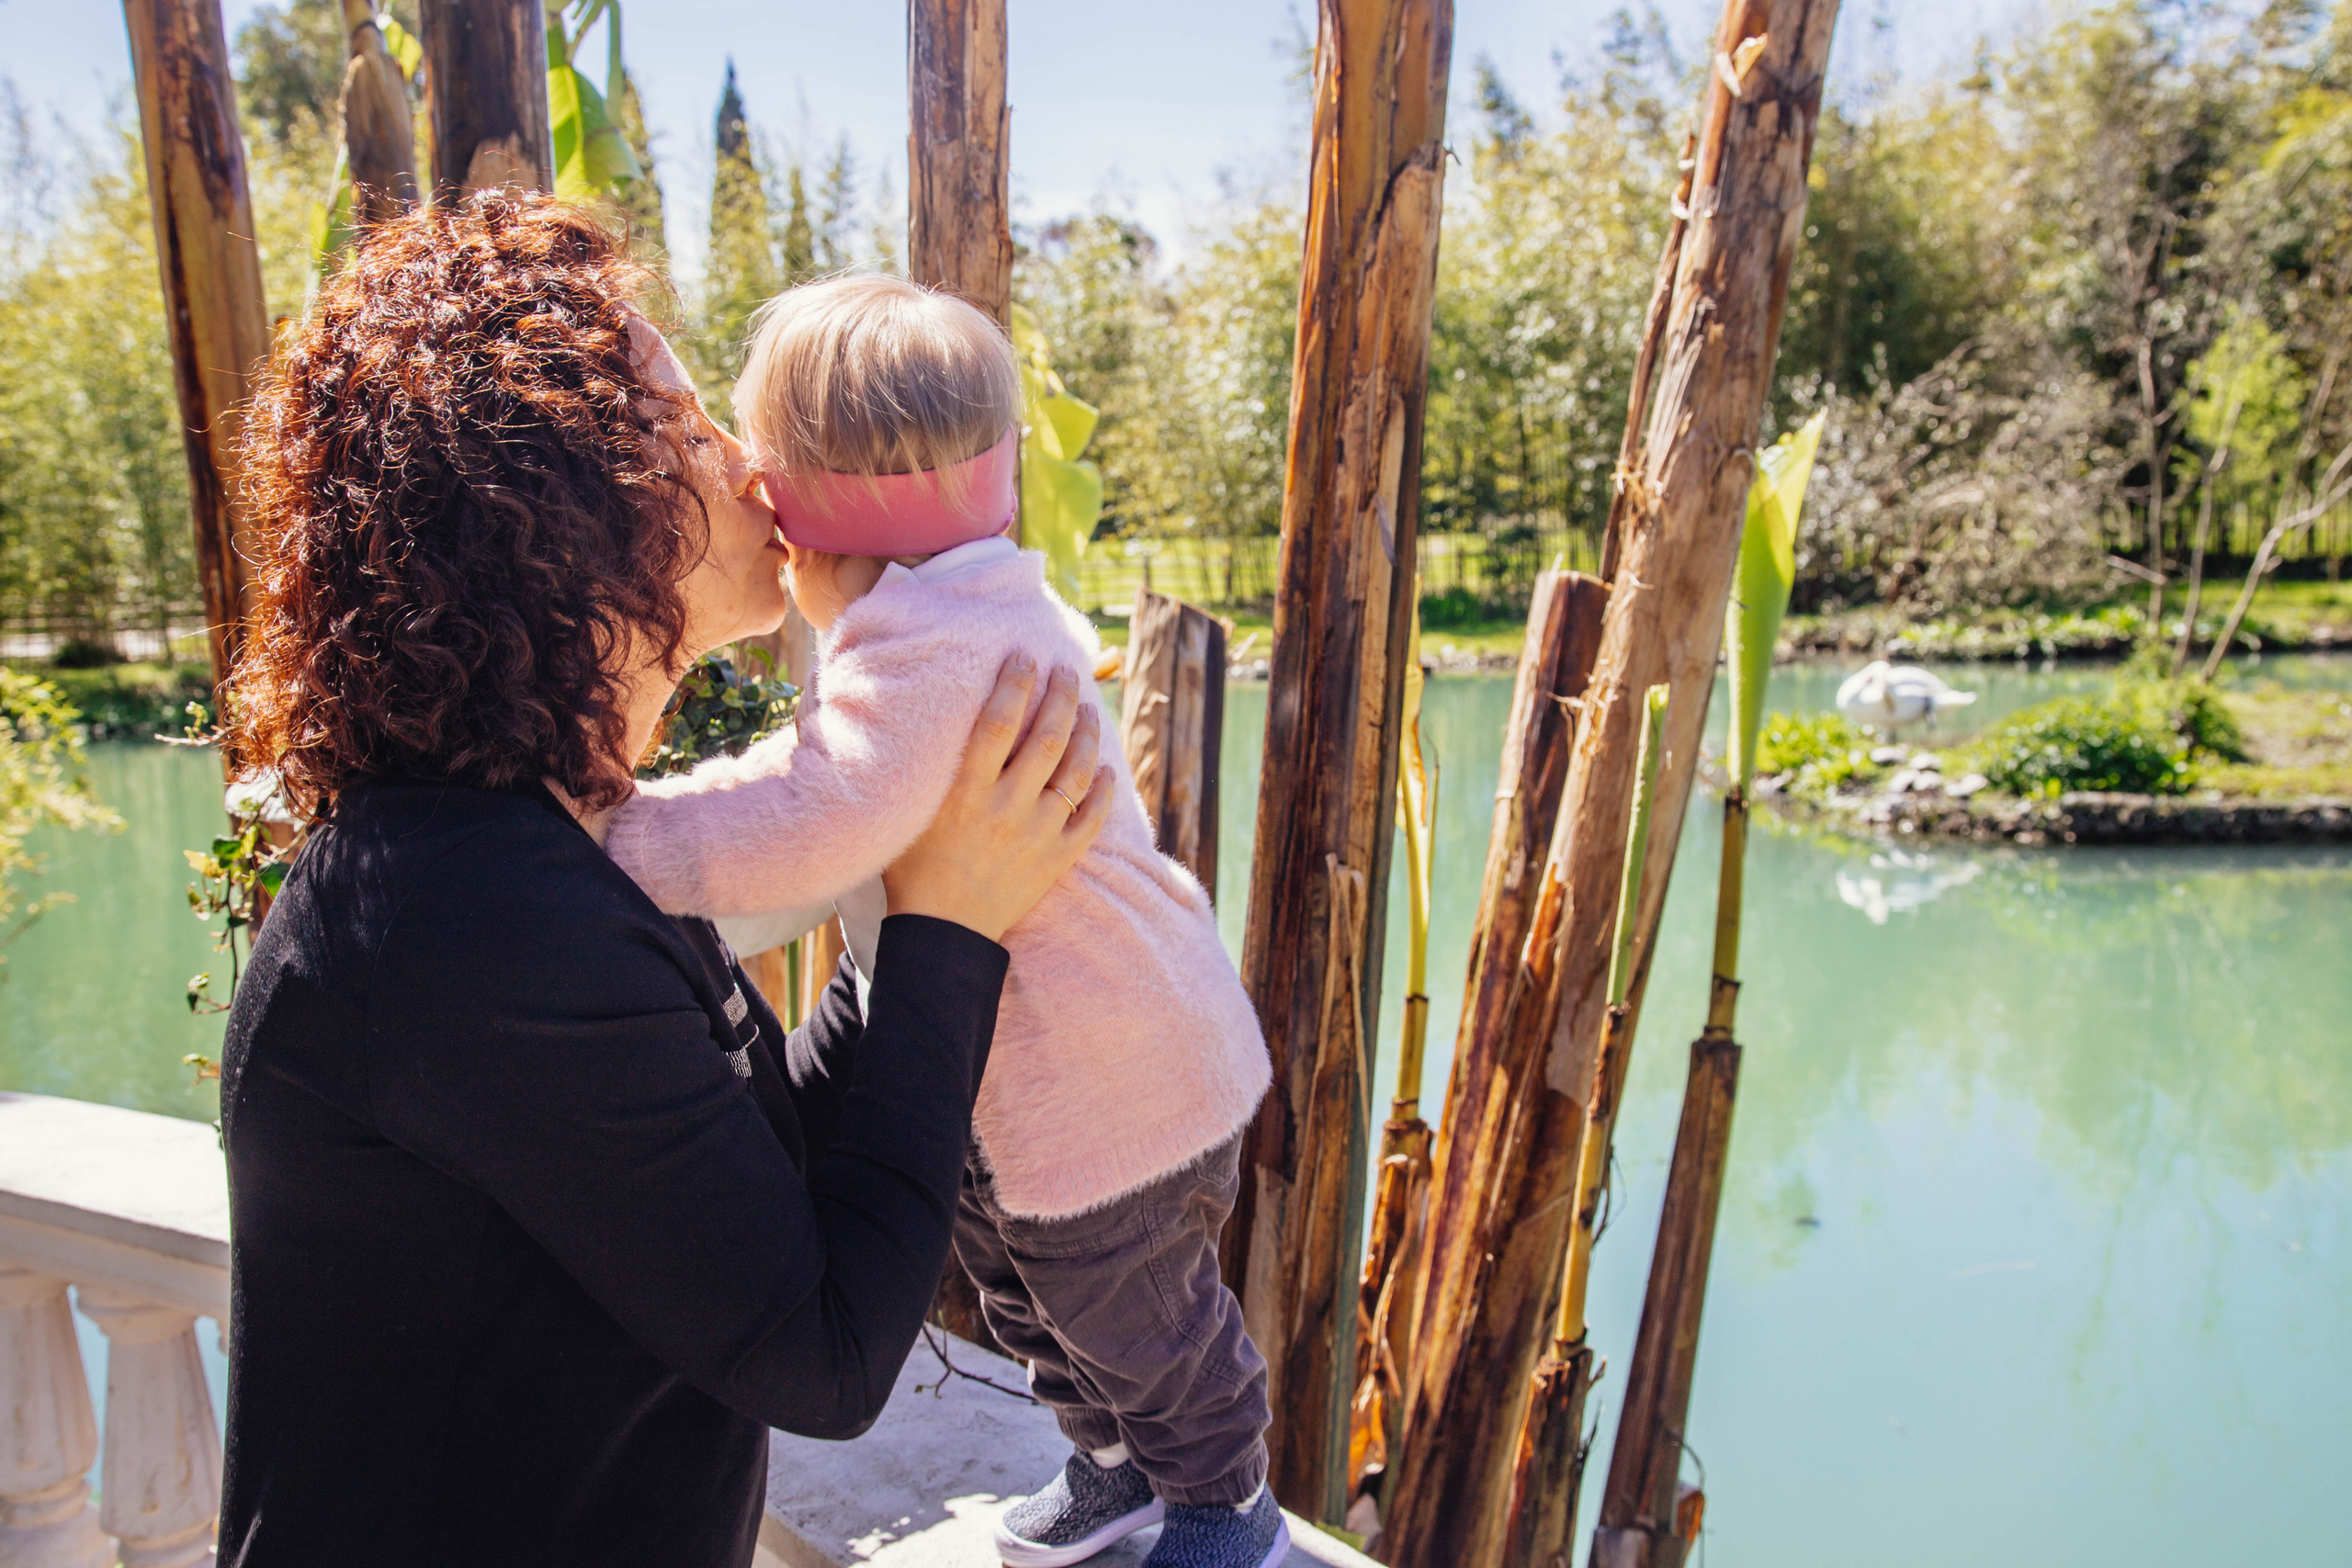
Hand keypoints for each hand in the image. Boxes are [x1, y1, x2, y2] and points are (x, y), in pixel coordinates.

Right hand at [882, 656, 1111, 942]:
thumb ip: (929, 771)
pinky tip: (1105, 770)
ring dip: (1086, 736)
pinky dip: (1102, 792)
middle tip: (1066, 672)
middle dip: (1060, 697)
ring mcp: (1037, 835)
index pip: (998, 723)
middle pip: (1046, 738)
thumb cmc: (914, 871)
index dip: (1015, 684)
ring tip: (1088, 711)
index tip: (1025, 656)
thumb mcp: (910, 813)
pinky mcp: (1056, 862)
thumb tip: (929, 722)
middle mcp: (1006, 808)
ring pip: (1075, 774)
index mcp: (966, 792)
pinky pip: (1091, 820)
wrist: (942, 935)